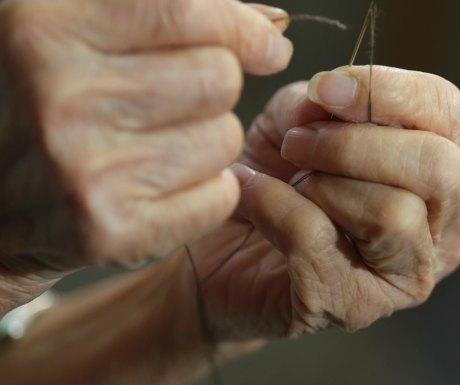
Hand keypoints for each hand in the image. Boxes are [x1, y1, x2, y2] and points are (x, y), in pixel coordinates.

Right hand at [0, 0, 291, 274]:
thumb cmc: (44, 104)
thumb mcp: (74, 33)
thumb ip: (168, 15)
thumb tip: (270, 24)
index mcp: (45, 28)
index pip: (189, 13)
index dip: (243, 28)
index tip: (267, 44)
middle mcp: (60, 97)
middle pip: (220, 78)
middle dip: (214, 86)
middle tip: (176, 100)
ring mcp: (84, 171)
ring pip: (225, 138)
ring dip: (208, 139)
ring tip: (155, 144)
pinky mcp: (111, 230)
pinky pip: (220, 196)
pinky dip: (207, 189)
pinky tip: (162, 184)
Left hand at [178, 66, 459, 339]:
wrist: (224, 247)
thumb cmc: (276, 178)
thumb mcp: (297, 120)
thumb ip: (323, 102)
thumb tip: (334, 94)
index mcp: (441, 170)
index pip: (448, 112)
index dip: (389, 90)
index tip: (327, 87)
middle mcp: (443, 227)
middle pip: (439, 168)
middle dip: (356, 145)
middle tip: (296, 145)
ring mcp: (409, 276)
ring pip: (393, 213)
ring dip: (321, 184)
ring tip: (285, 182)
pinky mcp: (358, 306)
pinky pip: (321, 241)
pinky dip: (277, 209)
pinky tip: (256, 203)